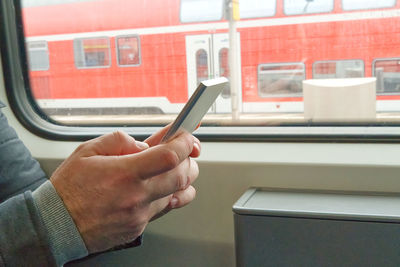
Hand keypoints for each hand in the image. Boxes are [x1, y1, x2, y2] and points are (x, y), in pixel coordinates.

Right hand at [50, 129, 200, 252]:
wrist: (57, 225)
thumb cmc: (69, 189)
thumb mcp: (87, 150)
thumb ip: (119, 140)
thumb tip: (143, 144)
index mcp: (124, 173)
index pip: (170, 156)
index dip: (185, 143)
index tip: (187, 137)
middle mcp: (136, 196)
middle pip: (183, 176)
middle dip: (190, 159)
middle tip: (185, 150)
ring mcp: (140, 215)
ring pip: (180, 194)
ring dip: (183, 178)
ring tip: (174, 167)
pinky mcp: (139, 227)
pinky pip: (165, 209)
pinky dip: (170, 194)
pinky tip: (161, 186)